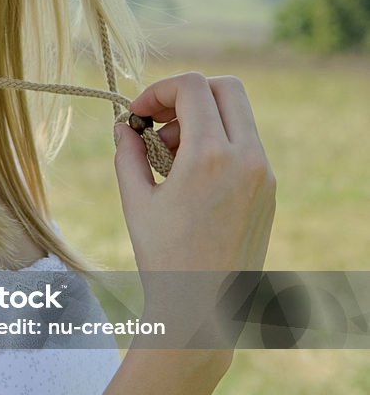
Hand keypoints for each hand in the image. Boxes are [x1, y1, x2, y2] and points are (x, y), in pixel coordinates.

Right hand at [114, 72, 275, 272]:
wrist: (204, 308)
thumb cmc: (163, 258)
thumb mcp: (135, 201)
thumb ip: (127, 154)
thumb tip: (124, 126)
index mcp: (210, 156)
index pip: (192, 86)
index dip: (159, 89)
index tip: (138, 114)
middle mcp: (246, 158)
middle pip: (226, 87)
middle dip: (187, 94)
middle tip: (159, 121)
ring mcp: (264, 174)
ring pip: (238, 116)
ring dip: (202, 120)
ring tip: (170, 158)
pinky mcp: (269, 190)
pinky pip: (245, 145)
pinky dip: (218, 144)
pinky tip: (190, 178)